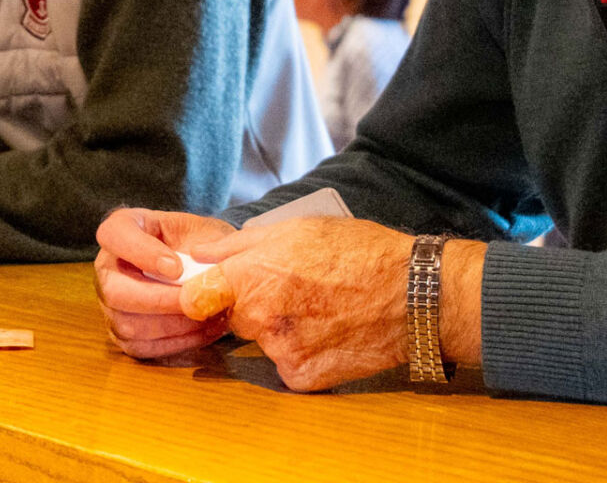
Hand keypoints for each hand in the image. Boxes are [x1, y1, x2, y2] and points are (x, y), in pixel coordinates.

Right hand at [94, 208, 235, 358]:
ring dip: (172, 325)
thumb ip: (208, 244)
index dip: (142, 252)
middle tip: (197, 300)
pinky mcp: (123, 334)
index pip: (114, 234)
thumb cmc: (202, 243)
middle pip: (114, 291)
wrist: (207, 267)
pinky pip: (141, 347)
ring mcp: (110, 304)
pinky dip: (175, 342)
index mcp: (122, 228)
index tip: (177, 267)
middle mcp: (107, 267)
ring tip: (207, 315)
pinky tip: (204, 330)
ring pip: (128, 325)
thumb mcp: (206, 230)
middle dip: (160, 300)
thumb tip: (199, 268)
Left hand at [181, 217, 414, 392]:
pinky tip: (330, 333)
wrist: (411, 295)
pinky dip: (303, 354)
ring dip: (281, 330)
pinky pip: (286, 366)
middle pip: (234, 316)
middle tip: (295, 291)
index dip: (204, 293)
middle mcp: (260, 317)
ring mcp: (280, 351)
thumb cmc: (358, 253)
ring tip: (321, 309)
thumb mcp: (297, 229)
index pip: (195, 297)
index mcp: (252, 276)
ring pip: (262, 341)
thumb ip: (241, 245)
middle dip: (253, 305)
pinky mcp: (302, 378)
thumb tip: (202, 254)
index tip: (216, 292)